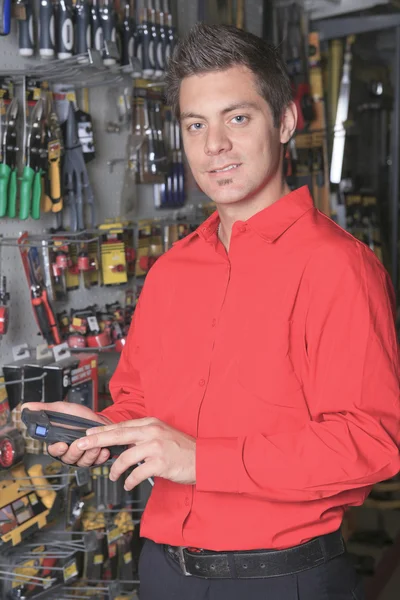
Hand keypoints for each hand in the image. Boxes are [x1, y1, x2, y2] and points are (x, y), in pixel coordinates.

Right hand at [22, 401, 111, 466]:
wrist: (98, 419)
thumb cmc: (79, 416)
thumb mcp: (62, 409)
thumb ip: (45, 409)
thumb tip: (27, 406)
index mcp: (59, 441)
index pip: (54, 451)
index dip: (57, 450)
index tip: (62, 445)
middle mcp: (69, 451)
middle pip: (68, 458)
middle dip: (76, 451)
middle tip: (82, 442)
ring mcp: (81, 456)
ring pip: (82, 462)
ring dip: (90, 455)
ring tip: (97, 446)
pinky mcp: (94, 458)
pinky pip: (96, 462)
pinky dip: (100, 458)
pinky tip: (104, 451)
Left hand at [76, 417, 195, 489]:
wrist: (203, 459)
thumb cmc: (181, 448)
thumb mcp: (161, 434)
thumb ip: (143, 435)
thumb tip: (121, 442)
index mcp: (150, 423)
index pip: (121, 426)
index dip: (102, 430)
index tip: (87, 433)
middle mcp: (152, 432)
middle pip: (117, 435)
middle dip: (96, 440)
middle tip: (80, 445)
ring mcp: (156, 447)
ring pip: (125, 457)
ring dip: (115, 469)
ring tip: (113, 476)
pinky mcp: (160, 463)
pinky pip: (137, 473)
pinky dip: (129, 480)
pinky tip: (127, 484)